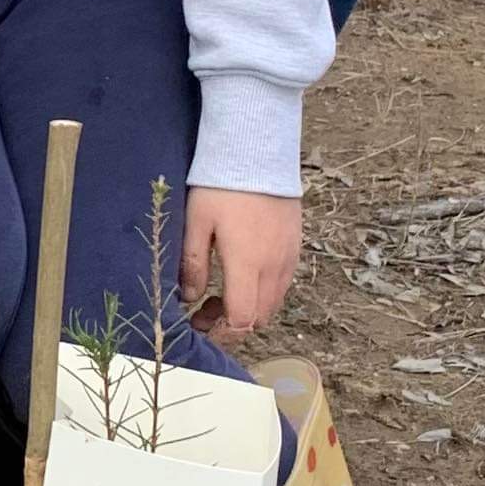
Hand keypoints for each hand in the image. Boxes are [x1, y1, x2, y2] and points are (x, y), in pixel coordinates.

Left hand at [181, 188, 301, 342]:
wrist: (258, 153)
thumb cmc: (221, 186)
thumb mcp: (196, 223)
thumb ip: (193, 264)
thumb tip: (188, 298)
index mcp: (247, 264)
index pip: (242, 319)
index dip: (222, 332)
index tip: (200, 327)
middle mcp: (274, 266)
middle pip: (260, 317)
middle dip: (232, 323)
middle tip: (204, 310)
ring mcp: (289, 257)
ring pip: (274, 302)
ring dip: (250, 308)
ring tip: (222, 292)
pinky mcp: (296, 246)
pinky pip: (283, 282)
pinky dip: (264, 291)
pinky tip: (244, 274)